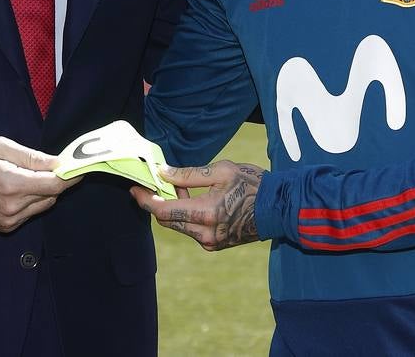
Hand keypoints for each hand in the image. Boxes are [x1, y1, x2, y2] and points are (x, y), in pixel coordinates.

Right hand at [0, 137, 76, 233]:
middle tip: (53, 166)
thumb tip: (58, 163)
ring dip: (43, 191)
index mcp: (12, 184)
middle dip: (57, 181)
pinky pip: (29, 214)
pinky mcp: (4, 227)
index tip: (80, 167)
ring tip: (28, 176)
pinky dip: (31, 201)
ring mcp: (8, 221)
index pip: (55, 185)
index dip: (71, 176)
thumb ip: (31, 157)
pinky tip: (16, 189)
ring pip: (42, 206)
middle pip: (52, 196)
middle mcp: (12, 208)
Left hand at [130, 160, 262, 250]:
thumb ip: (188, 174)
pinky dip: (186, 216)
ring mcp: (211, 242)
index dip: (145, 199)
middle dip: (158, 201)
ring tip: (180, 186)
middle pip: (167, 220)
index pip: (163, 211)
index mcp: (206, 213)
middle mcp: (205, 233)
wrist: (279, 209)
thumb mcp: (221, 170)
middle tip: (157, 181)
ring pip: (178, 225)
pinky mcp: (215, 245)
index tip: (135, 188)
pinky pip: (191, 230)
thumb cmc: (253, 184)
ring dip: (173, 208)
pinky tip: (193, 199)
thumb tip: (162, 173)